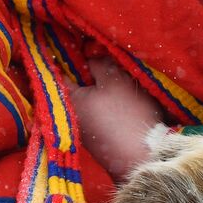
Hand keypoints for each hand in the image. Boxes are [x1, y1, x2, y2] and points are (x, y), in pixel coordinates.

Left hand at [69, 56, 162, 179]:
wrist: (141, 156)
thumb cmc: (126, 114)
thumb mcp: (115, 80)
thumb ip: (99, 64)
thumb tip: (89, 58)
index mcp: (69, 98)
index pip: (61, 71)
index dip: (71, 57)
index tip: (80, 46)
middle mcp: (70, 115)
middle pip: (76, 85)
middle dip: (88, 72)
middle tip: (106, 60)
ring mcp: (83, 128)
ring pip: (88, 99)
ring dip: (99, 89)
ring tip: (118, 78)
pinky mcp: (97, 138)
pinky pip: (96, 113)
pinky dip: (105, 104)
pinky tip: (121, 100)